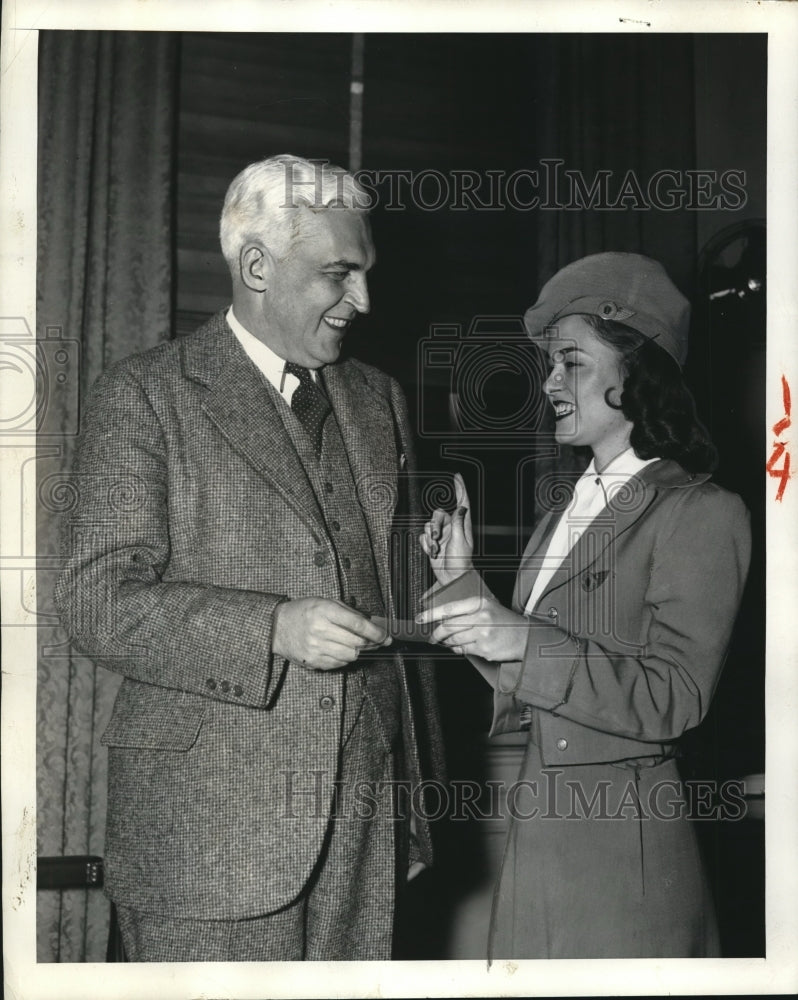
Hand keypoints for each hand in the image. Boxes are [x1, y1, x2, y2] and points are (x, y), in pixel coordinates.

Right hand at [272, 598, 389, 670]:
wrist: (277, 626)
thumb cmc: (303, 611)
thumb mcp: (325, 602)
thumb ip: (349, 611)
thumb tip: (372, 623)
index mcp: (325, 611)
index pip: (358, 625)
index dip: (377, 632)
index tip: (386, 636)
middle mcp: (320, 630)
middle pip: (357, 643)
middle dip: (372, 643)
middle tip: (378, 641)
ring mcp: (316, 648)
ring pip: (351, 655)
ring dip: (360, 651)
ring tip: (360, 645)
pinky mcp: (313, 661)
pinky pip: (339, 663)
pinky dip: (346, 658)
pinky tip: (343, 650)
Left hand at [415, 595, 529, 661]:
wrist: (525, 636)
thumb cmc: (505, 621)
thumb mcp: (489, 606)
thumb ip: (468, 609)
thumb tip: (444, 616)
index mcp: (480, 603)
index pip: (449, 608)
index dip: (431, 614)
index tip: (420, 618)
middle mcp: (481, 617)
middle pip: (448, 626)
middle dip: (436, 633)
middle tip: (432, 636)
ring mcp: (483, 634)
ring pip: (454, 639)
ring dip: (447, 642)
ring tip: (446, 642)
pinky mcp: (485, 648)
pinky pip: (464, 650)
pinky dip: (458, 649)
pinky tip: (459, 647)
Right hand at [419, 472, 473, 584]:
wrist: (451, 577)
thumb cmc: (460, 562)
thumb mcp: (460, 540)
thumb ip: (458, 523)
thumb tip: (461, 507)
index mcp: (462, 525)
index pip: (462, 502)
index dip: (460, 488)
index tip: (457, 477)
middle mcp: (452, 528)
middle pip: (438, 514)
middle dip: (435, 525)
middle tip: (437, 537)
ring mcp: (442, 535)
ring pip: (429, 525)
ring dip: (430, 537)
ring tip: (435, 548)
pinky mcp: (433, 543)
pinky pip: (424, 536)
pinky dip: (426, 544)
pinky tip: (432, 551)